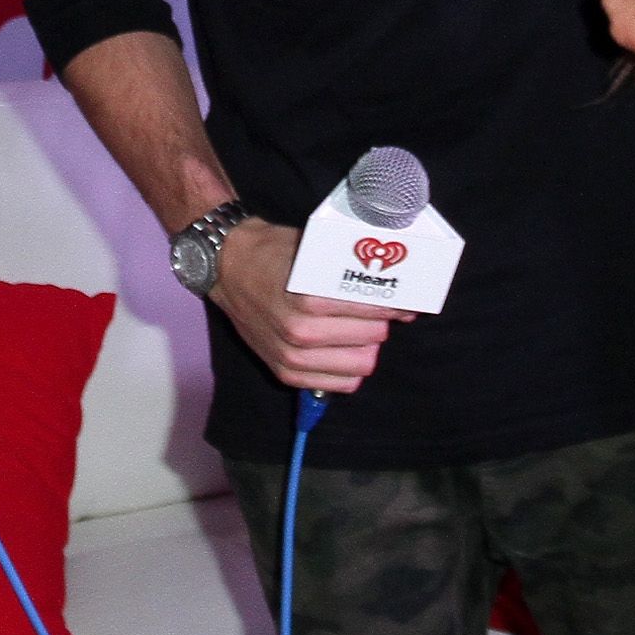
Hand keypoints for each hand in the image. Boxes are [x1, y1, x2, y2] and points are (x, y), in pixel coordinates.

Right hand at [206, 218, 413, 394]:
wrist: (228, 267)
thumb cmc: (274, 253)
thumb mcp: (314, 249)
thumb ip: (350, 267)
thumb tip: (396, 282)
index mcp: (309, 299)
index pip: (373, 310)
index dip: (395, 304)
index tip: (406, 299)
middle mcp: (300, 332)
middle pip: (373, 338)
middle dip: (382, 323)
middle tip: (380, 311)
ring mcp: (291, 356)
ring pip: (361, 365)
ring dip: (366, 346)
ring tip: (361, 330)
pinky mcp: (285, 373)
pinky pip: (341, 385)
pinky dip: (349, 368)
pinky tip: (345, 350)